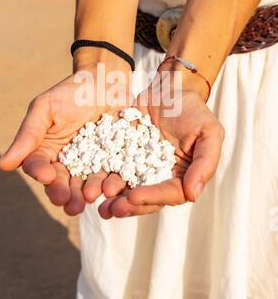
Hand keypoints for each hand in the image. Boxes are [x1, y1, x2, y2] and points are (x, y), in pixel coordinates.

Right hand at [0, 60, 132, 214]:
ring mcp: (92, 163)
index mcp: (47, 151)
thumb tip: (3, 165)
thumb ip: (28, 135)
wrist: (106, 80)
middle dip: (65, 193)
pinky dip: (112, 183)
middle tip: (68, 202)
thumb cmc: (71, 92)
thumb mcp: (45, 108)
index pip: (39, 166)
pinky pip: (113, 175)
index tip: (46, 176)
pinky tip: (111, 189)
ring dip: (87, 192)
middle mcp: (68, 162)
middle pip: (63, 182)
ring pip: (87, 183)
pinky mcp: (115, 161)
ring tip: (89, 197)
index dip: (41, 173)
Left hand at [99, 84, 224, 218]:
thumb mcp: (209, 133)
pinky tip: (89, 181)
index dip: (152, 197)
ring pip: (124, 187)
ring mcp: (138, 166)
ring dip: (111, 196)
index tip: (134, 197)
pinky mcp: (121, 153)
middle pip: (144, 197)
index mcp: (181, 177)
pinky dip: (100, 175)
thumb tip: (192, 195)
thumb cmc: (195, 111)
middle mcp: (158, 176)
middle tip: (111, 209)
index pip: (168, 193)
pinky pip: (110, 166)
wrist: (170, 89)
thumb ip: (204, 163)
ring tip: (97, 201)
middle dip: (127, 205)